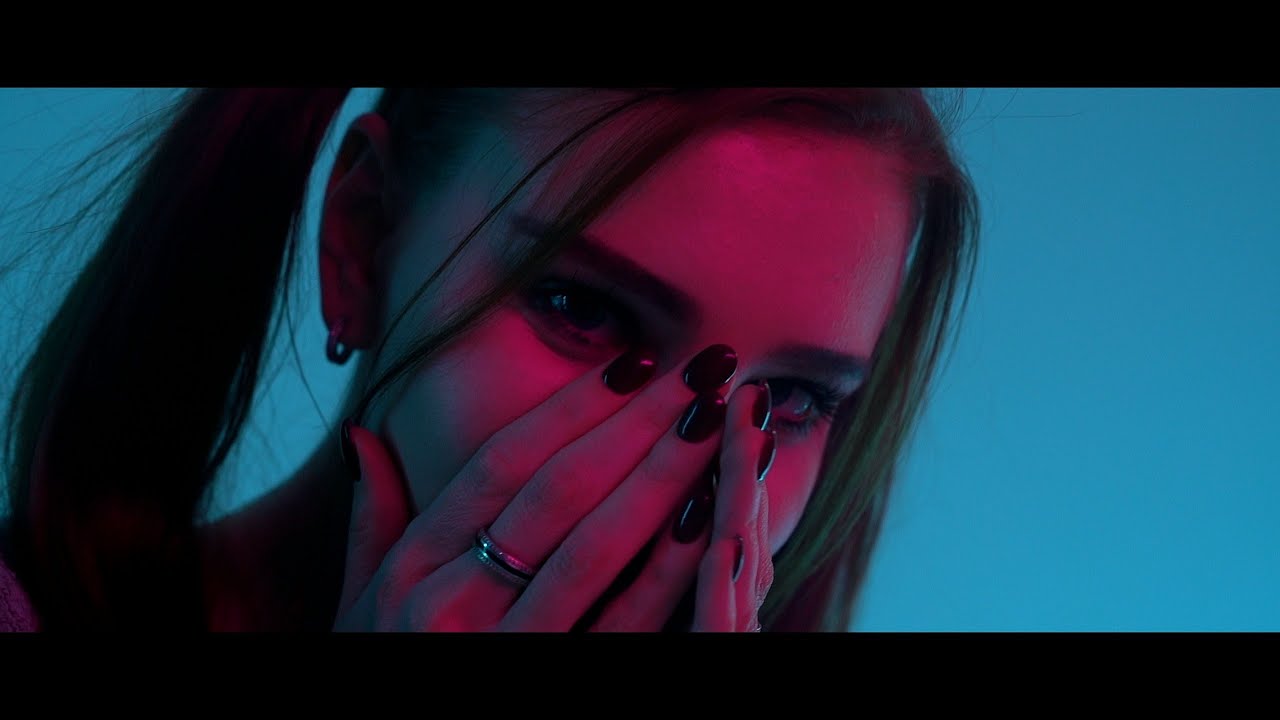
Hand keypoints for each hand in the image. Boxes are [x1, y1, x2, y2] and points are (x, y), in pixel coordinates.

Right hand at [332, 344, 773, 631]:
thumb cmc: (390, 668)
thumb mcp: (361, 607)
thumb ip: (372, 522)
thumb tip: (364, 436)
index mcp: (410, 573)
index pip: (501, 466)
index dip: (572, 409)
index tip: (634, 363)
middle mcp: (451, 608)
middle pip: (558, 493)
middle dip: (638, 423)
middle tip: (701, 369)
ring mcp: (509, 649)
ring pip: (597, 548)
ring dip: (664, 476)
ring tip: (717, 421)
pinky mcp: (561, 681)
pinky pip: (625, 622)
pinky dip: (669, 567)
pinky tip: (708, 515)